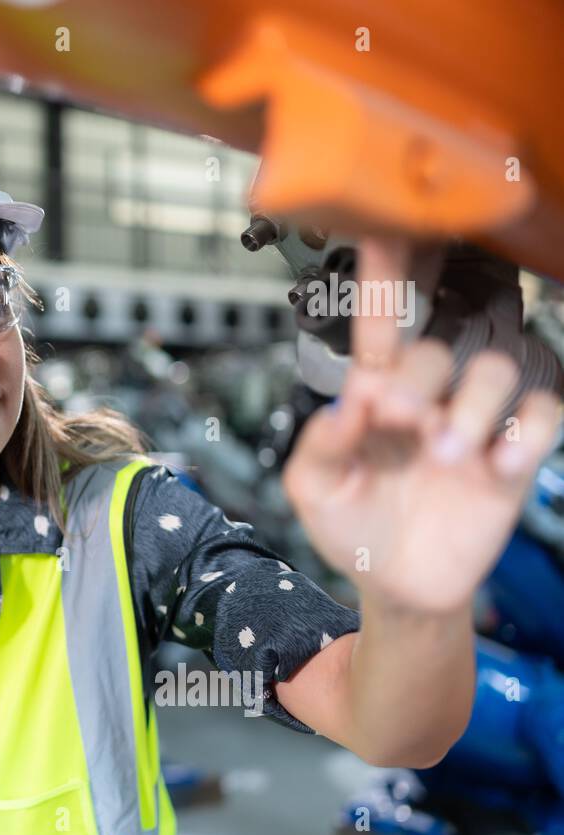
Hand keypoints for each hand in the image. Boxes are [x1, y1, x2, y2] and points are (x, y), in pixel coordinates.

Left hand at [283, 237, 563, 615]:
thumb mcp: (315, 492)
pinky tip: (498, 466)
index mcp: (374, 394)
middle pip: (443, 343)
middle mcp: (428, 394)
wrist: (399, 584)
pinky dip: (526, 431)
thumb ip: (320, 446)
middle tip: (401, 418)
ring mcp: (474, 419)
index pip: (380, 323)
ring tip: (447, 455)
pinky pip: (543, 411)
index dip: (382, 276)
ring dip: (473, 407)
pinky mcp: (513, 451)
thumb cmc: (352, 528)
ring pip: (498, 367)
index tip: (383, 227)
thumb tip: (350, 405)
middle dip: (423, 373)